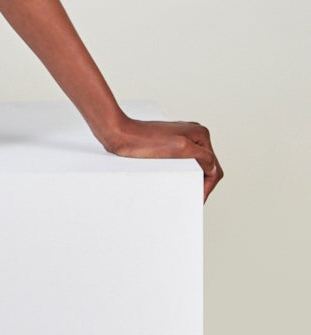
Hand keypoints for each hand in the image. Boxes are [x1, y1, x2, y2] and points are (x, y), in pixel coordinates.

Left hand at [99, 116, 222, 202]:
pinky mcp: (171, 143)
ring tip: (186, 191)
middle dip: (202, 183)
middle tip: (193, 198)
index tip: (198, 200)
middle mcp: (195, 134)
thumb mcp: (180, 149)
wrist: (121, 135)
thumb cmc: (145, 142)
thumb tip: (214, 168)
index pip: (214, 168)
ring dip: (194, 178)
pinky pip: (184, 161)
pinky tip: (176, 180)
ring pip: (196, 164)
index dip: (208, 187)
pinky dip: (184, 172)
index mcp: (201, 134)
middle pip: (207, 166)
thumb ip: (203, 157)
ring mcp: (183, 138)